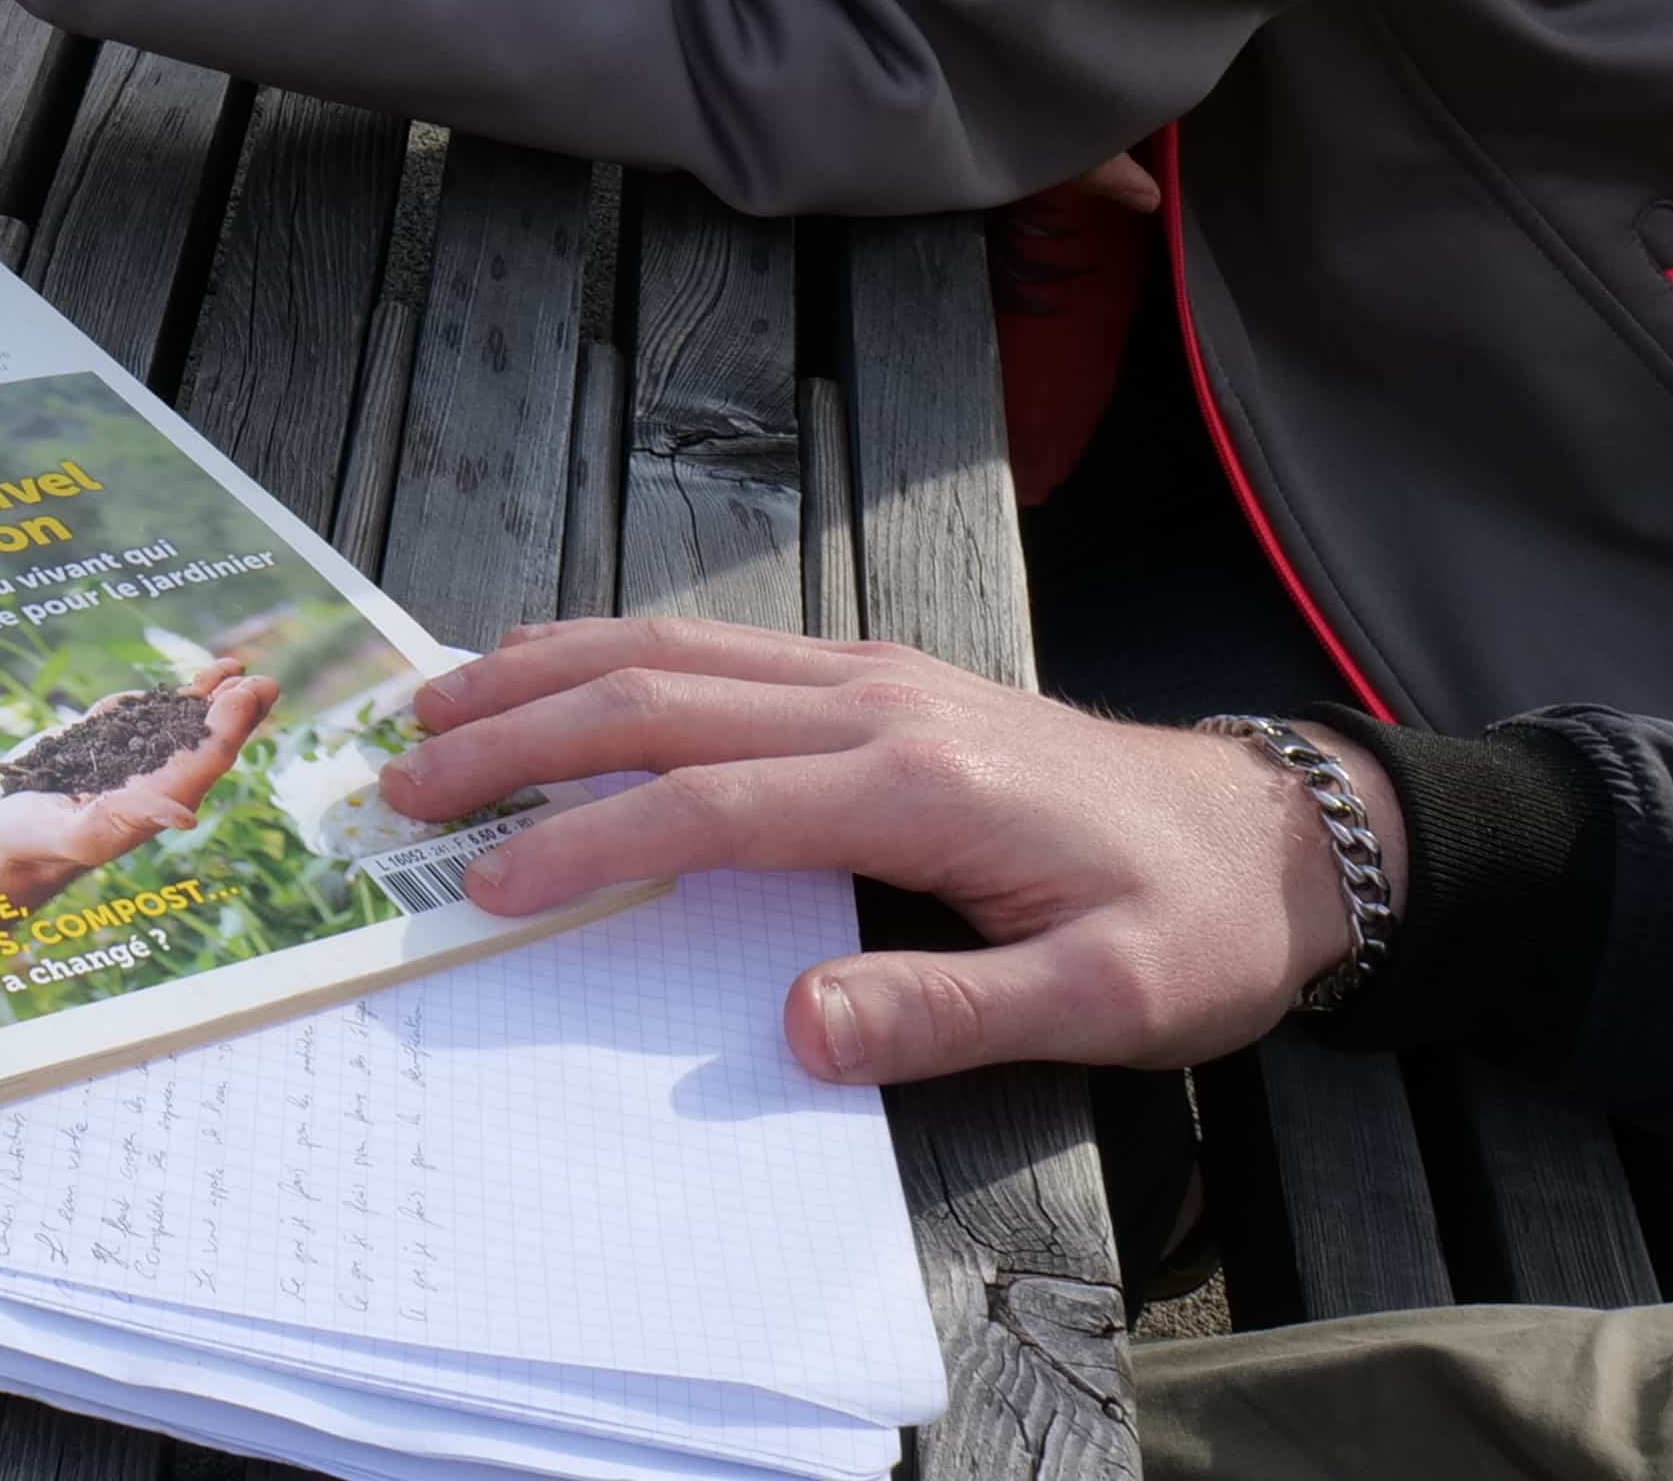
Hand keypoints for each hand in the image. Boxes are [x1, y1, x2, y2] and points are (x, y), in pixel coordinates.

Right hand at [0, 663, 280, 943]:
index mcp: (155, 802)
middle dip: (236, 711)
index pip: (206, 759)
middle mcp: (150, 782)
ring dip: (211, 700)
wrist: (1, 842)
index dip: (232, 724)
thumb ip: (130, 818)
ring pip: (180, 727)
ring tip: (238, 671)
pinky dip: (171, 700)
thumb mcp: (81, 834)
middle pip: (206, 742)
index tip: (250, 691)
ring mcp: (127, 765)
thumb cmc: (37, 843)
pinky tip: (198, 685)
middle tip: (263, 682)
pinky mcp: (102, 751)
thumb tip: (185, 812)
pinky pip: (143, 721)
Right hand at [374, 618, 1395, 1086]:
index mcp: (913, 784)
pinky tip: (548, 660)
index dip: (586, 840)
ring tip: (430, 704)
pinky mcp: (872, 673)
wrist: (1274, 836)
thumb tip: (791, 1031)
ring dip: (539, 671)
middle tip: (398, 780)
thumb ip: (945, 1009)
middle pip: (656, 697)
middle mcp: (872, 701)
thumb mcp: (1101, 1001)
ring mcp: (868, 672)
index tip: (484, 882)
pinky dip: (608, 644)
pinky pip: (712, 641)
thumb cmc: (1189, 929)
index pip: (708, 802)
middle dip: (515, 735)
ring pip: (670, 647)